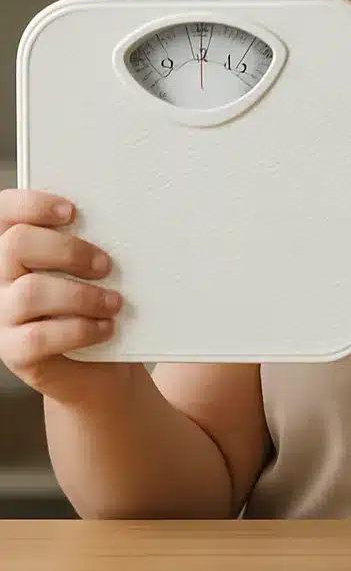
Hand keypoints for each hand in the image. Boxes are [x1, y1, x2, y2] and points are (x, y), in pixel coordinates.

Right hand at [0, 188, 130, 404]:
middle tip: (104, 265)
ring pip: (30, 292)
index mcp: (15, 249)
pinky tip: (105, 327)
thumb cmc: (97, 303)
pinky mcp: (14, 351)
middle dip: (68, 249)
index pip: (4, 212)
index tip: (71, 211)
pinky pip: (39, 337)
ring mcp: (2, 315)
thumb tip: (119, 218)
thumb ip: (90, 241)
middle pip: (16, 244)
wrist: (100, 365)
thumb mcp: (93, 268)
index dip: (31, 205)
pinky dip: (81, 329)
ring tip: (114, 302)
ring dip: (83, 295)